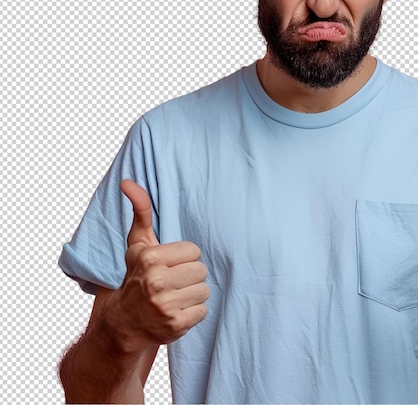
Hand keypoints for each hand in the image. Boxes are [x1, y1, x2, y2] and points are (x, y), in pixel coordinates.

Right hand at [104, 180, 209, 353]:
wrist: (123, 324)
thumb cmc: (136, 276)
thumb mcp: (138, 243)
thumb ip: (141, 210)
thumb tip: (127, 181)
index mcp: (150, 258)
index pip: (194, 251)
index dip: (184, 257)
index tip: (168, 265)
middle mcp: (156, 282)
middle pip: (201, 270)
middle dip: (189, 275)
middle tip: (172, 282)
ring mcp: (165, 306)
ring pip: (204, 290)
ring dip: (192, 294)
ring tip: (174, 296)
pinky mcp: (175, 326)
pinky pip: (203, 310)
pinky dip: (193, 312)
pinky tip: (176, 311)